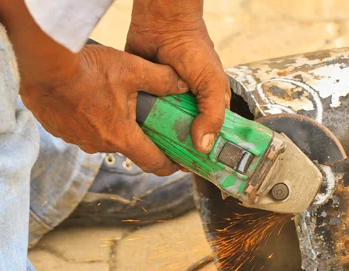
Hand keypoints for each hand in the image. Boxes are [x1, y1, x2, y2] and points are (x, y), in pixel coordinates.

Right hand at [21, 44, 187, 174]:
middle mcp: (99, 145)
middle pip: (127, 145)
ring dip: (111, 123)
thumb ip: (162, 79)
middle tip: (146, 115)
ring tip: (113, 100)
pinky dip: (89, 119)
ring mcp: (77, 139)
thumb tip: (183, 86)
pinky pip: (82, 129)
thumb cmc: (88, 69)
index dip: (169, 165)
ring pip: (103, 136)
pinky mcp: (60, 131)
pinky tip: (89, 98)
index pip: (153, 162)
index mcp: (121, 136)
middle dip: (138, 133)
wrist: (44, 65)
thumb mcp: (132, 69)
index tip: (179, 163)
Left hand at [126, 0, 229, 152]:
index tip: (200, 168)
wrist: (162, 24)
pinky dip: (141, 128)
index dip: (206, 153)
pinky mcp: (147, 98)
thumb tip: (203, 147)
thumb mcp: (211, 83)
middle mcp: (188, 108)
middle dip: (180, 152)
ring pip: (163, 131)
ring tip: (153, 158)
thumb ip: (211, 114)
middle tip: (174, 167)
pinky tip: (137, 141)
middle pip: (185, 138)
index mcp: (208, 106)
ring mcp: (166, 104)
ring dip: (159, 142)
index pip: (211, 136)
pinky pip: (144, 119)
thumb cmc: (194, 49)